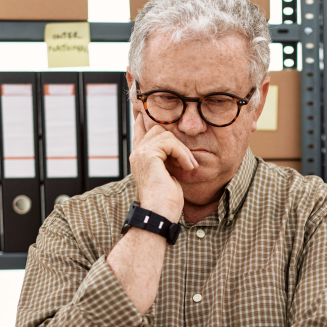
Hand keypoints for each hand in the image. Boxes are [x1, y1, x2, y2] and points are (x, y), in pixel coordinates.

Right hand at [130, 108, 194, 223]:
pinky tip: (188, 167)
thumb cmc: (167, 201)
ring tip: (189, 166)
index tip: (151, 113)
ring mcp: (140, 153)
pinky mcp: (148, 155)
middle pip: (158, 129)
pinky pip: (170, 142)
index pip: (140, 130)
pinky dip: (183, 154)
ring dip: (183, 150)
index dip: (146, 120)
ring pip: (166, 134)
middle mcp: (137, 153)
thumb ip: (168, 159)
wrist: (160, 213)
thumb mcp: (169, 174)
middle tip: (188, 161)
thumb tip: (177, 148)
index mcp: (140, 157)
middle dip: (177, 141)